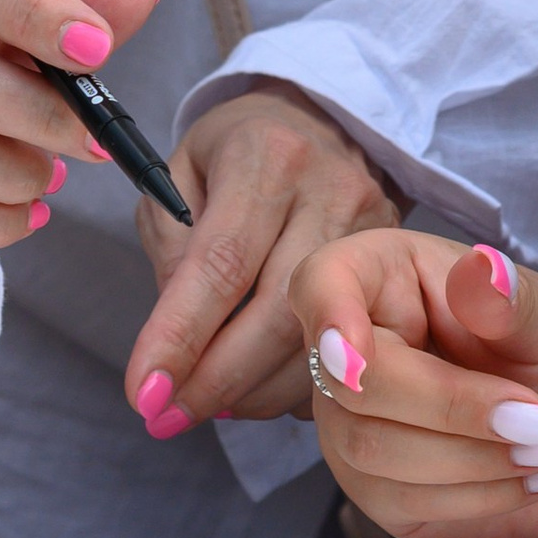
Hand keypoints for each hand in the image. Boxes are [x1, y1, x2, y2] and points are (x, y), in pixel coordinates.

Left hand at [124, 88, 399, 426]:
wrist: (315, 120)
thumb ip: (171, 251)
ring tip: (207, 403)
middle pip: (277, 313)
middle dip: (217, 380)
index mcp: (267, 155)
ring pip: (316, 340)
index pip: (222, 263)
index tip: (144, 394)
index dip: (181, 335)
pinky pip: (346, 346)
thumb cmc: (231, 154)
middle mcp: (330, 188)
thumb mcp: (176, 177)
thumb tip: (177, 344)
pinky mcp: (393, 260)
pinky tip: (258, 384)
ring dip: (254, 392)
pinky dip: (296, 383)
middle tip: (167, 416)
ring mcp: (374, 226)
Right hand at [285, 228, 537, 537]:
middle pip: (353, 387)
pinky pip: (402, 502)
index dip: (329, 316)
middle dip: (456, 410)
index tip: (357, 357)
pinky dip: (480, 496)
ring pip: (373, 454)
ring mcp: (357, 425)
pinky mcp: (379, 491)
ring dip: (477, 460)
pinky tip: (534, 478)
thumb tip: (482, 270)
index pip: (322, 284)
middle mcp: (356, 350)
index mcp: (386, 278)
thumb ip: (513, 301)